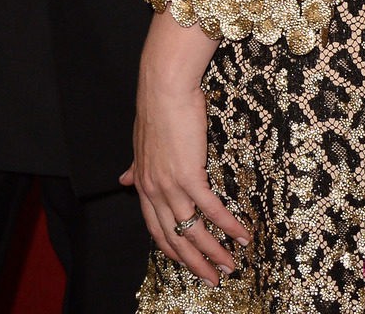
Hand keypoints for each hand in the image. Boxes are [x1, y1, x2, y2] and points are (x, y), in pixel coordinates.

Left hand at [121, 12, 247, 286]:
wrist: (163, 86)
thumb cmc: (156, 109)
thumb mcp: (140, 144)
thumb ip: (135, 168)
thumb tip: (122, 181)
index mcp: (142, 184)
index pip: (155, 228)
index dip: (171, 249)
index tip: (186, 264)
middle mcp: (154, 190)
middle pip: (174, 238)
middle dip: (194, 263)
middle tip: (213, 278)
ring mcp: (170, 185)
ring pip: (193, 231)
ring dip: (214, 253)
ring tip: (231, 265)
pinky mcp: (189, 175)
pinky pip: (211, 210)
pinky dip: (228, 226)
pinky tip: (242, 236)